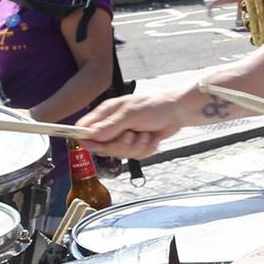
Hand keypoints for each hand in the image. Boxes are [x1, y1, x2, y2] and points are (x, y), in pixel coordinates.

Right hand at [80, 88, 196, 161]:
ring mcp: (124, 136)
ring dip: (136, 147)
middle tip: (131, 136)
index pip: (85, 128)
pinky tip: (152, 138)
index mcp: (106, 113)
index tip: (94, 145)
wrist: (179, 112)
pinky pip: (135, 156)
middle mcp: (113, 126)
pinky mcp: (136, 145)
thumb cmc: (156, 106)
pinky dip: (146, 149)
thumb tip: (92, 135)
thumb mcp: (132, 114)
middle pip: (102, 147)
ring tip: (145, 134)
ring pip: (120, 154)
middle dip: (119, 146)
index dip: (87, 139)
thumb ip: (112, 125)